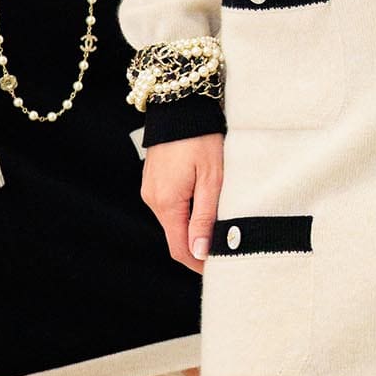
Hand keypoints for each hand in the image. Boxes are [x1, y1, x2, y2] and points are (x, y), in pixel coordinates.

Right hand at [142, 135, 224, 273]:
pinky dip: (186, 213)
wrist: (181, 107)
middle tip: (225, 250)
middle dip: (197, 248)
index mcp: (166, 203)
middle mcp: (153, 199)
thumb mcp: (211, 180)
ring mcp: (150, 190)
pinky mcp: (154, 181)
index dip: (199, 264)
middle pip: (175, 237)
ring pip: (173, 222)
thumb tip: (200, 253)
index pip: (180, 249)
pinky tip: (204, 207)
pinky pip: (170, 206)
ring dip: (193, 230)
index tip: (220, 269)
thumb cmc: (201, 139)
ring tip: (218, 227)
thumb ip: (205, 218)